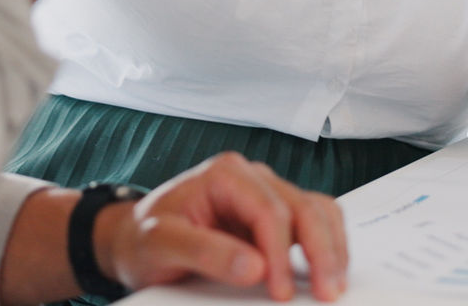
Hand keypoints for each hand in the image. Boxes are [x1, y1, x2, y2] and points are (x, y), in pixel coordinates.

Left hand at [94, 152, 348, 302]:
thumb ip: (205, 253)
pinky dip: (328, 245)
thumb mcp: (160, 245)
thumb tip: (254, 266)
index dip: (280, 253)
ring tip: (333, 286)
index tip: (280, 292)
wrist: (134, 240)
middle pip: (303, 207)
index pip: (268, 210)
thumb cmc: (144, 239)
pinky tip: (328, 272)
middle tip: (326, 292)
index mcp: (224, 174)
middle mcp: (250, 178)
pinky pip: (315, 222)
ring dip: (332, 248)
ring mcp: (266, 195)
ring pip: (317, 211)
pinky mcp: (275, 216)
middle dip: (320, 252)